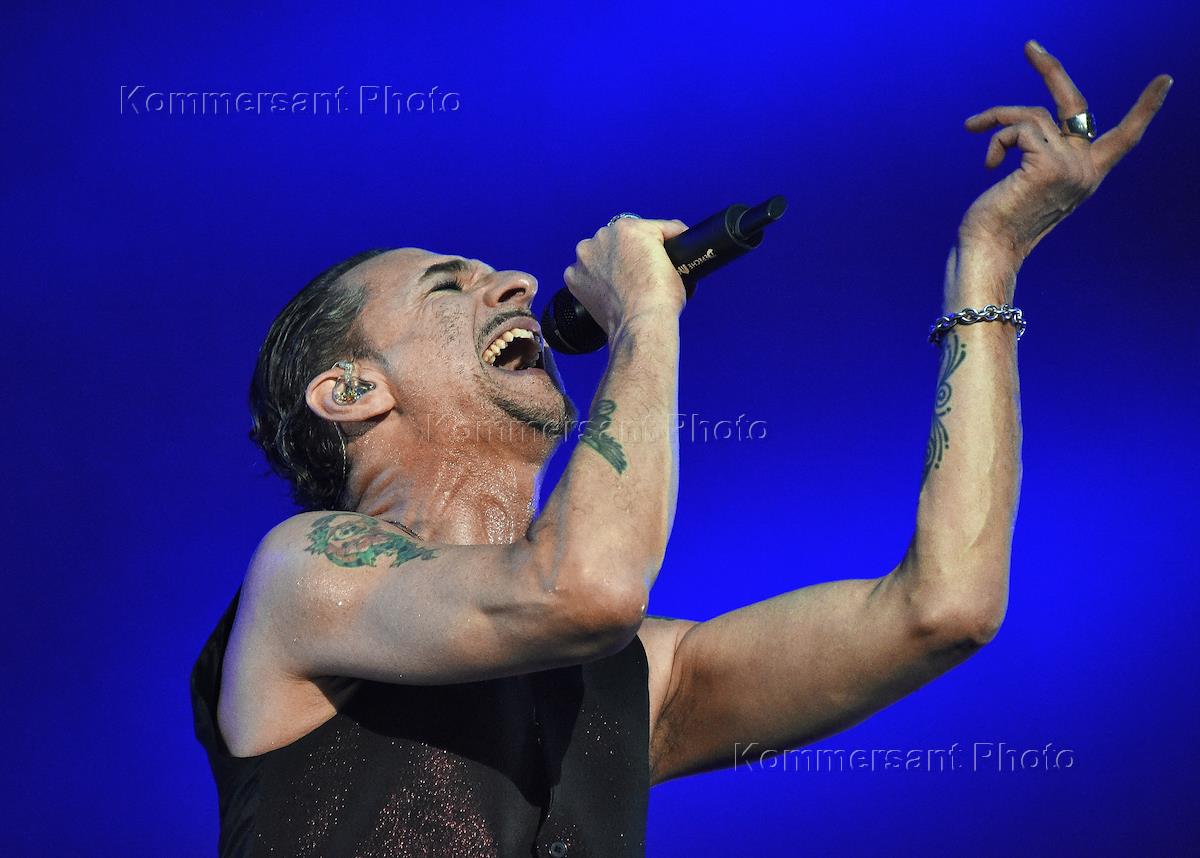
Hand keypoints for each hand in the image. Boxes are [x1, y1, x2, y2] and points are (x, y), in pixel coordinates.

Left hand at [564, 217, 688, 335]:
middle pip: (620, 240)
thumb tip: (670, 238)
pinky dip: (592, 281)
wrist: (641, 324)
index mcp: (629, 228)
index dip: (657, 242)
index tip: (660, 251)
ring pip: (599, 254)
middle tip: (639, 272)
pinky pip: (584, 273)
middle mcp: (603, 236)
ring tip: (621, 284)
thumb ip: (667, 243)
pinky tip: (606, 291)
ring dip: (608, 263)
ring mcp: (585, 257)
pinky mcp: (574, 277)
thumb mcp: (678, 262)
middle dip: (629, 252)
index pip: (648, 229)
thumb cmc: (660, 298)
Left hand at [957, 40, 1171, 266]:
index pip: (1126, 137)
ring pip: (1032, 115)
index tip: (1164, 81)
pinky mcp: (1047, 166)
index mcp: (1087, 175)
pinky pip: (1017, 128)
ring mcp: (1069, 167)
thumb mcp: (1028, 181)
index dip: (1145, 108)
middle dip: (1052, 70)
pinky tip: (989, 166)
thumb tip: (1020, 125)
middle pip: (1075, 104)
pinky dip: (997, 139)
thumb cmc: (999, 221)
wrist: (989, 250)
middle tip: (1030, 47)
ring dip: (998, 119)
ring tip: (973, 127)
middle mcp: (1086, 170)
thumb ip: (1040, 154)